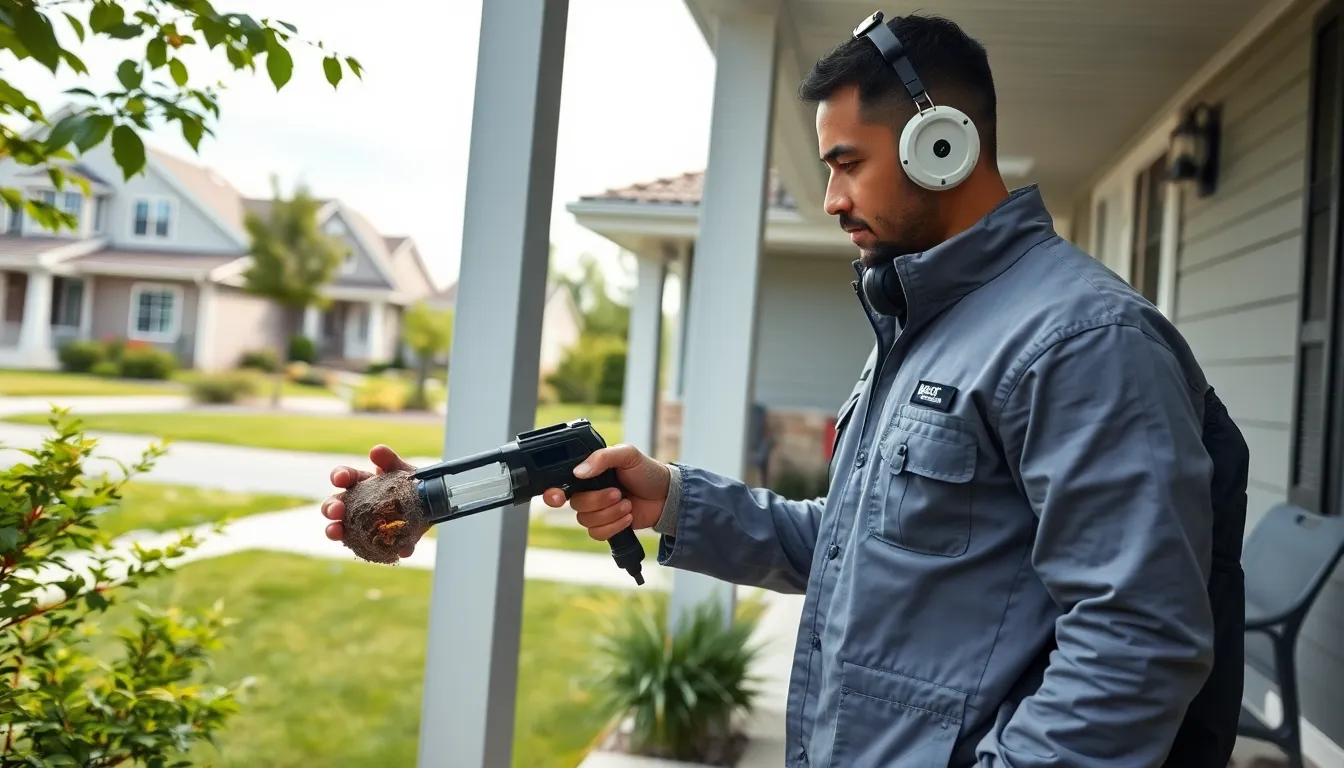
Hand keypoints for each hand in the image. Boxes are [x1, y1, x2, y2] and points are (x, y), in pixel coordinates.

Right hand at [322, 445, 419, 556]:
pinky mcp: (383, 542)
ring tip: (338, 532)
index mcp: (360, 483)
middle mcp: (355, 505)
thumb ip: (390, 460)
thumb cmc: (408, 482)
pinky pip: (383, 549)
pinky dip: (392, 550)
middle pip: (335, 505)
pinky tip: (401, 549)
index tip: (340, 479)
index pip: (343, 477)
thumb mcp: (402, 470)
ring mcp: (364, 526)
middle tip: (336, 511)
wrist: (430, 503)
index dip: (339, 477)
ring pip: (344, 531)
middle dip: (331, 507)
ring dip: (338, 531)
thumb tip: (376, 451)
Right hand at [542, 443, 670, 540]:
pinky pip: (597, 533)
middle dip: (598, 501)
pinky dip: (613, 526)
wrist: (666, 496)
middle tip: (617, 493)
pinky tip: (628, 517)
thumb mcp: (628, 454)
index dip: (553, 493)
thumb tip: (579, 472)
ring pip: (586, 520)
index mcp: (588, 473)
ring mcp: (597, 510)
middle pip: (575, 504)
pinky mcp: (607, 526)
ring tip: (627, 505)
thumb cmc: (647, 471)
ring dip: (609, 514)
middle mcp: (589, 491)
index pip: (560, 483)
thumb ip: (602, 457)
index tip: (558, 497)